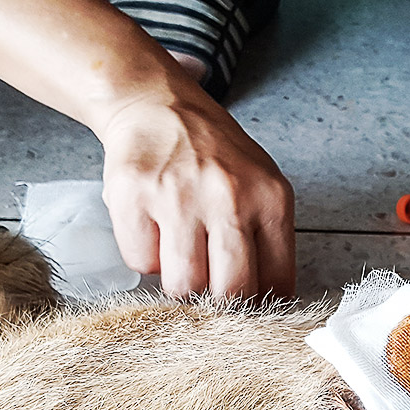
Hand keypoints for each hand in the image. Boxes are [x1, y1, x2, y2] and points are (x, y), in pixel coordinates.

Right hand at [94, 90, 294, 299]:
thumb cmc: (213, 154)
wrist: (157, 105)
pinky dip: (145, 256)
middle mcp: (229, 197)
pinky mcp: (133, 196)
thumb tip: (263, 303)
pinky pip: (141, 263)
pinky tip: (153, 228)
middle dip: (218, 301)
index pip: (277, 284)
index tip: (246, 302)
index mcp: (270, 199)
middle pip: (231, 293)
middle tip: (209, 283)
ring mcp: (179, 196)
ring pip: (183, 286)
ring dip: (180, 280)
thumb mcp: (261, 185)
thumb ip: (268, 240)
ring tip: (181, 251)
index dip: (260, 304)